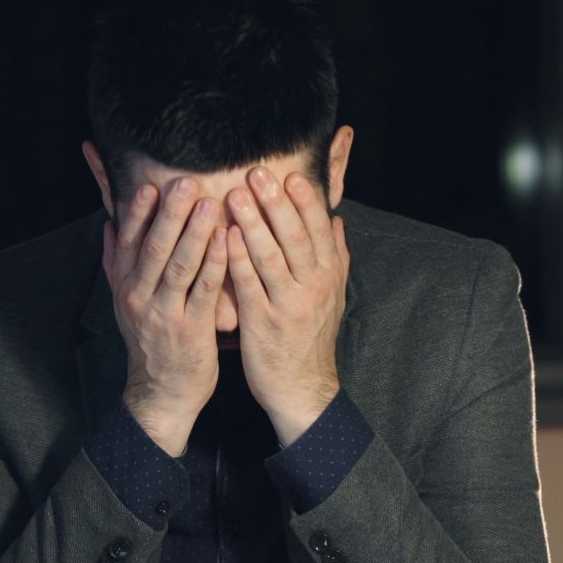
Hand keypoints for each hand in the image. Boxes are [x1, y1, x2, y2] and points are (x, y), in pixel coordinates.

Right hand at [105, 178, 227, 455]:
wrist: (162, 393)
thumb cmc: (152, 340)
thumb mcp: (127, 302)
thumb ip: (117, 263)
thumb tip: (109, 224)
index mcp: (125, 286)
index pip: (129, 242)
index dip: (138, 212)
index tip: (150, 183)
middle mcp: (140, 297)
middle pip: (154, 248)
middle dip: (170, 214)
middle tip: (186, 182)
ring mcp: (165, 314)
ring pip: (179, 266)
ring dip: (195, 233)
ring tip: (211, 203)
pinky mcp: (191, 330)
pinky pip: (204, 291)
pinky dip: (216, 264)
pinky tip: (229, 241)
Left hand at [225, 167, 349, 445]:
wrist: (303, 390)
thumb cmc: (311, 339)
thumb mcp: (333, 297)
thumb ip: (336, 257)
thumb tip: (338, 220)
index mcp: (330, 276)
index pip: (319, 229)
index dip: (305, 201)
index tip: (290, 174)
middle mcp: (313, 287)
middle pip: (295, 236)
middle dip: (276, 202)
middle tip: (257, 172)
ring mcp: (289, 305)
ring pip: (271, 256)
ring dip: (253, 223)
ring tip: (235, 194)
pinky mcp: (263, 323)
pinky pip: (249, 285)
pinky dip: (237, 259)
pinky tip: (223, 237)